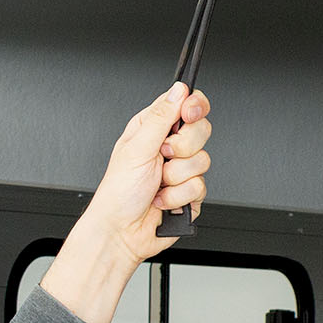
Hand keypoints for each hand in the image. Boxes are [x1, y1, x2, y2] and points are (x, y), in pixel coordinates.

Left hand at [87, 80, 211, 261]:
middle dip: (182, 148)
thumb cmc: (118, 192)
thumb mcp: (137, 148)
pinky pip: (201, 187)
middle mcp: (169, 146)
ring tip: (158, 184)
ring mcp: (181, 169)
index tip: (188, 115)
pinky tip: (163, 199)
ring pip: (203, 161)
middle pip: (201, 130)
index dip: (194, 106)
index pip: (185, 104)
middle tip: (162, 157)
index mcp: (153, 128)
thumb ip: (160, 117)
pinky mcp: (190, 192)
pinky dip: (179, 196)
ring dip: (177, 177)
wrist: (121, 232)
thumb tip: (179, 90)